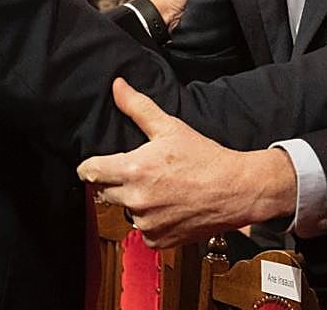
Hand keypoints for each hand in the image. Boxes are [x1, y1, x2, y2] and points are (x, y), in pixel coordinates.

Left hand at [78, 77, 295, 247]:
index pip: (90, 172)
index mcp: (133, 169)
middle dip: (116, 182)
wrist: (236, 189)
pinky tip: (169, 208)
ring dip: (135, 202)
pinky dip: (152, 222)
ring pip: (125, 211)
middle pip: (105, 192)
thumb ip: (137, 107)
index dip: (92, 166)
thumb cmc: (204, 157)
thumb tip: (118, 86)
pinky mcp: (159, 240)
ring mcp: (147, 223)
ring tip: (160, 190)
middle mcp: (136, 199)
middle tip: (141, 173)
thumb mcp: (169, 127)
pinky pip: (143, 231)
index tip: (97, 166)